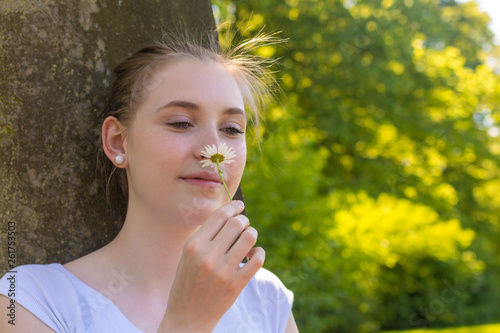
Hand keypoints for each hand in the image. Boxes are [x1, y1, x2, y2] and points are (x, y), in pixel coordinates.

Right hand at [158, 201, 264, 332]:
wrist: (187, 317)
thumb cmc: (187, 282)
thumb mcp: (187, 256)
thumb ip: (205, 237)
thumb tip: (228, 215)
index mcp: (193, 246)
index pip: (219, 216)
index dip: (233, 207)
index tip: (240, 205)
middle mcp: (208, 256)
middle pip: (236, 224)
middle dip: (244, 220)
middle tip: (244, 224)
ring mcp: (223, 271)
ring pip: (249, 238)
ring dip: (252, 234)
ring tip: (249, 238)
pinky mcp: (236, 284)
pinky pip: (257, 259)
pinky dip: (259, 252)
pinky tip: (254, 254)